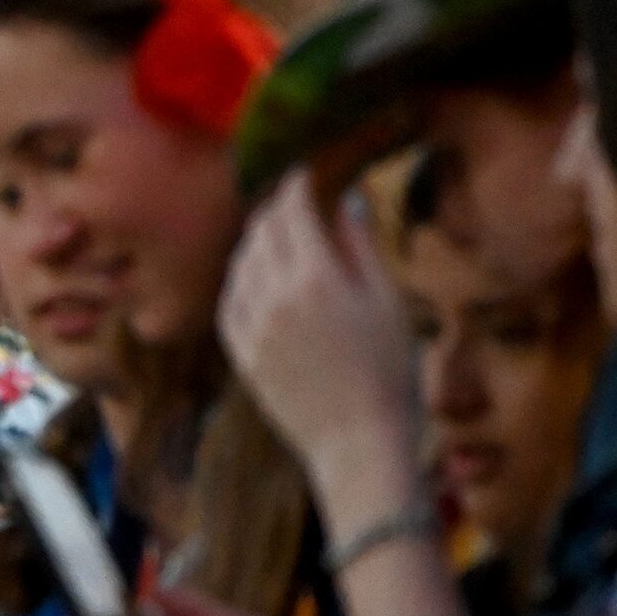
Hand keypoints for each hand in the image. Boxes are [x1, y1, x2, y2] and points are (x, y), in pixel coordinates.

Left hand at [220, 169, 419, 498]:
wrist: (355, 443)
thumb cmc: (387, 372)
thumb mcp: (386, 302)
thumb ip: (359, 248)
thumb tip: (344, 204)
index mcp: (316, 278)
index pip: (292, 210)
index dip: (296, 184)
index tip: (304, 173)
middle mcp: (274, 297)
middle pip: (261, 232)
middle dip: (275, 209)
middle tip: (291, 200)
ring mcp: (251, 327)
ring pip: (241, 264)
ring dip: (257, 243)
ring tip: (278, 237)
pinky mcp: (239, 353)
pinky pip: (229, 301)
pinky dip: (241, 279)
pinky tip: (257, 278)